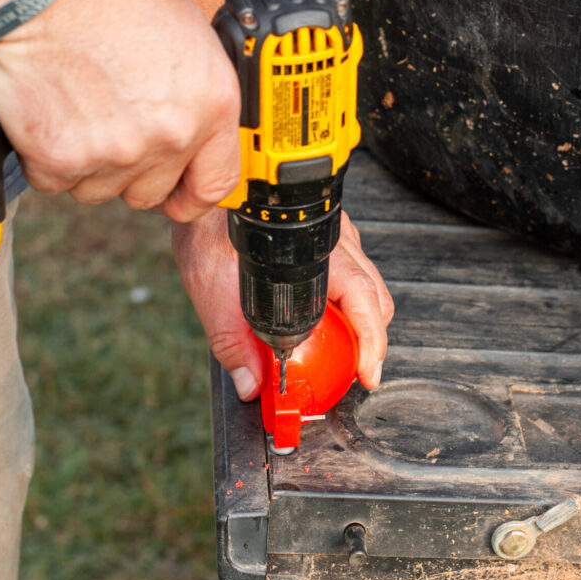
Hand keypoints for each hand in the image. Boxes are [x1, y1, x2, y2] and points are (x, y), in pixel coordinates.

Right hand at [0, 0, 240, 220]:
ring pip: (98, 190)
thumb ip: (194, 99)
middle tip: (108, 123)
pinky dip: (45, 155)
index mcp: (212, 104)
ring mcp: (116, 150)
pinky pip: (54, 181)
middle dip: (129, 169)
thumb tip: (190, 138)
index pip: (215, 185)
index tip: (177, 192)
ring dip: (86, 161)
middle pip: (150, 194)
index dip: (192, 194)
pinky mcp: (61, 156)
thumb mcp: (188, 37)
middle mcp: (170, 134)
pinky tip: (49, 109)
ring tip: (76, 104)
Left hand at [171, 208, 393, 399]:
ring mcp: (333, 234)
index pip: (362, 300)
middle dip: (371, 339)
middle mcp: (333, 239)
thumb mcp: (210, 290)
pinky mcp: (325, 235)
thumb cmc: (206, 227)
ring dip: (361, 320)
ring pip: (368, 284)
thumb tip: (251, 382)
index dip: (371, 342)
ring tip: (344, 351)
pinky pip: (353, 271)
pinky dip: (348, 301)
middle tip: (359, 371)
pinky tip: (328, 319)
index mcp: (311, 252)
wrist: (205, 197)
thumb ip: (232, 342)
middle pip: (374, 297)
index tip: (367, 372)